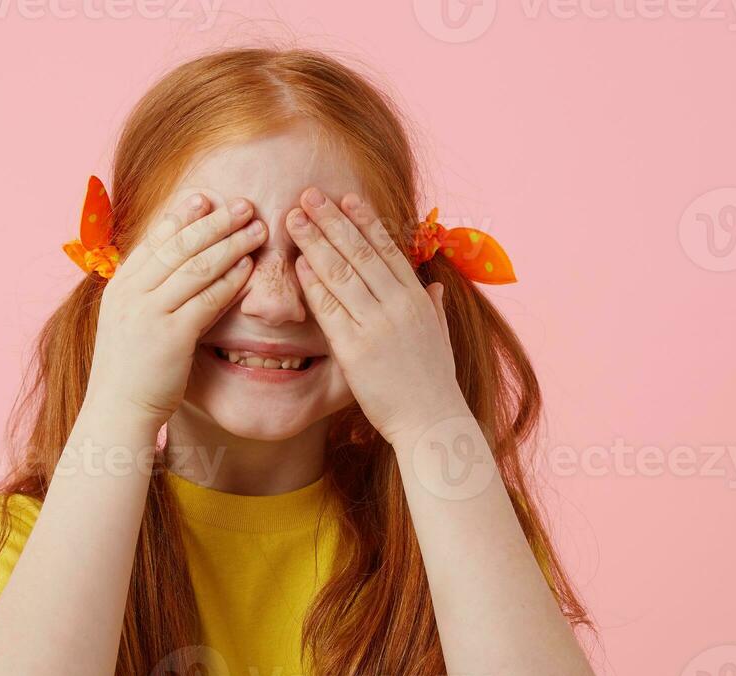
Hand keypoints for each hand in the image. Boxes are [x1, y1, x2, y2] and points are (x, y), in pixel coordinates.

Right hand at [84, 194, 267, 429]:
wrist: (116, 412)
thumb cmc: (128, 372)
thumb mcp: (127, 324)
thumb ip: (145, 296)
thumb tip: (170, 272)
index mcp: (119, 288)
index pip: (153, 241)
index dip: (181, 216)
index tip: (205, 198)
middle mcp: (131, 295)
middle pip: (179, 246)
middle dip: (214, 222)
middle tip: (243, 205)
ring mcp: (149, 314)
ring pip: (195, 267)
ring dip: (230, 244)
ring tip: (255, 229)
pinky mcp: (171, 336)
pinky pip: (206, 299)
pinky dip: (230, 280)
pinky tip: (249, 268)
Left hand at [287, 188, 471, 445]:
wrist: (432, 421)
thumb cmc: (433, 384)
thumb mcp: (440, 338)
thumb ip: (435, 310)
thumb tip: (436, 288)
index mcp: (417, 299)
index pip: (388, 249)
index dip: (365, 221)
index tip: (346, 198)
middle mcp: (399, 305)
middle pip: (360, 252)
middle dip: (332, 220)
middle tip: (309, 195)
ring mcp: (377, 325)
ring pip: (342, 273)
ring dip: (316, 241)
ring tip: (295, 218)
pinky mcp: (356, 349)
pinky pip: (330, 309)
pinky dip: (313, 284)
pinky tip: (298, 264)